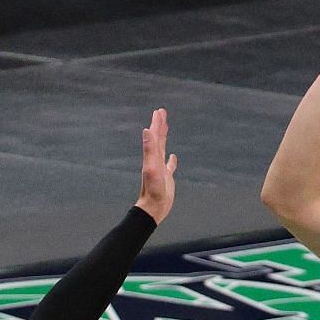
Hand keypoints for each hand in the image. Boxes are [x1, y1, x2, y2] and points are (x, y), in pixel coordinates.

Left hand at [135, 108, 176, 224]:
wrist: (153, 207)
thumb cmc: (152, 189)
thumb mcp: (151, 167)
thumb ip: (149, 149)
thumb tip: (146, 130)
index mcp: (152, 156)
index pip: (154, 136)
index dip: (157, 123)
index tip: (159, 111)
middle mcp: (155, 160)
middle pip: (157, 139)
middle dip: (159, 125)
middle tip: (161, 112)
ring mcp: (161, 169)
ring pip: (162, 149)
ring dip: (164, 137)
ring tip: (165, 128)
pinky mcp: (166, 178)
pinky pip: (169, 166)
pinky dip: (171, 160)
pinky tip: (173, 157)